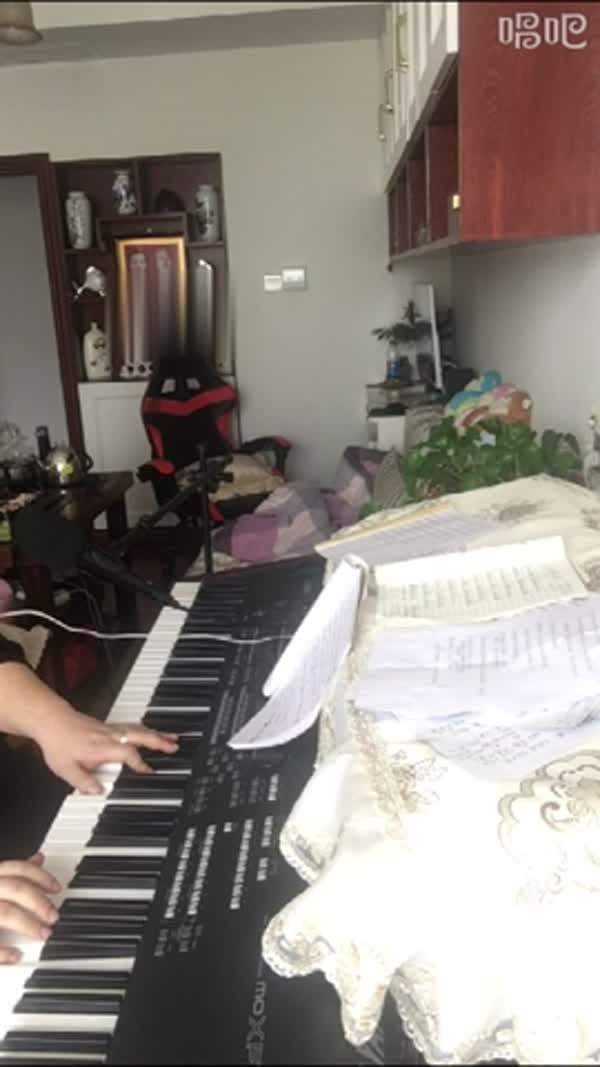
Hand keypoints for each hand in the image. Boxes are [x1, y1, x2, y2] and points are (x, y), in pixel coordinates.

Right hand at [0, 853, 59, 963]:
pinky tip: (15, 955)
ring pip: (4, 912)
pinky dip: (1, 951)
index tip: (56, 888)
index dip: (40, 877)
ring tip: (43, 934)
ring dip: (28, 924)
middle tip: (54, 916)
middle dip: (39, 902)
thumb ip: (11, 872)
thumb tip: (38, 859)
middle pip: (15, 888)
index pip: (17, 868)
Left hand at [36, 707, 178, 794]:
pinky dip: (146, 730)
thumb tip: (98, 791)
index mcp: (101, 747)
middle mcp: (109, 736)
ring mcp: (110, 729)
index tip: (149, 771)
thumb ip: (82, 782)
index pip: (127, 753)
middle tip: (174, 746)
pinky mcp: (109, 727)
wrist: (51, 721)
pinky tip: (152, 734)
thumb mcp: (65, 768)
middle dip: (159, 741)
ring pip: (138, 729)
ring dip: (157, 734)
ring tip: (172, 738)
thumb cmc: (59, 742)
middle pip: (140, 735)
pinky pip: (133, 727)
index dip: (139, 763)